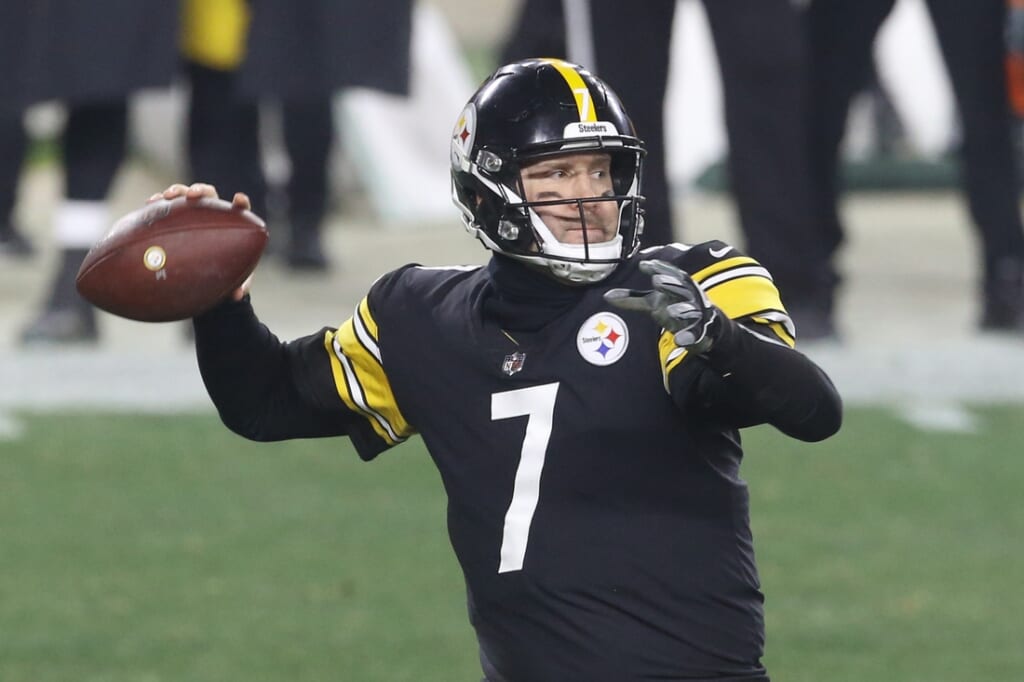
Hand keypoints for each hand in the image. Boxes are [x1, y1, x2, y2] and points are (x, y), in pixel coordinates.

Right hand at [147, 183, 253, 301]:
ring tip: (166, 197)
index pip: (239, 210)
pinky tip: (149, 203)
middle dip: (200, 191)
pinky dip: (159, 203)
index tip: (239, 199)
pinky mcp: (175, 218)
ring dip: (177, 191)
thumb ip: (237, 288)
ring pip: (185, 195)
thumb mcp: (231, 284)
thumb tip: (236, 296)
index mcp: (231, 226)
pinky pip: (167, 206)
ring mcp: (192, 214)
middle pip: (209, 195)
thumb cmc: (222, 278)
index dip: (240, 203)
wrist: (203, 279)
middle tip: (193, 196)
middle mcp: (212, 215)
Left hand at [604, 259, 720, 353]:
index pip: (669, 274)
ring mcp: (696, 314)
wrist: (706, 326)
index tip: (645, 265)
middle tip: (657, 281)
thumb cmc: (675, 307)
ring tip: (671, 311)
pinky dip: (688, 337)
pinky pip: (696, 334)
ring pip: (690, 311)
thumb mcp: (654, 302)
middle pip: (680, 288)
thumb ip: (632, 299)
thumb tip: (606, 296)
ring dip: (681, 310)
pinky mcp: (701, 332)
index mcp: (677, 286)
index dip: (659, 268)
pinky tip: (680, 341)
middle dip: (670, 284)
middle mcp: (688, 297)